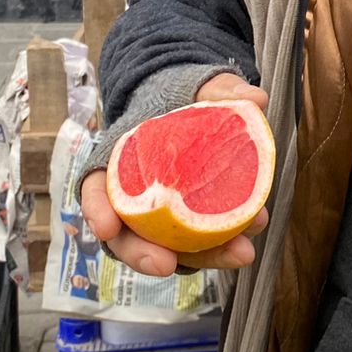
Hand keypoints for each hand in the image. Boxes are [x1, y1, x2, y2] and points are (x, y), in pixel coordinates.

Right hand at [79, 74, 271, 276]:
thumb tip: (256, 99)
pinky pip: (197, 246)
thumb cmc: (185, 99)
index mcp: (120, 158)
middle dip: (141, 255)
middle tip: (165, 264)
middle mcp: (133, 195)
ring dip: (201, 258)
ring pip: (166, 248)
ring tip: (236, 253)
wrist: (196, 110)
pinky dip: (220, 248)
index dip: (97, 209)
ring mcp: (159, 216)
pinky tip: (247, 241)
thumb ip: (223, 90)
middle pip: (125, 234)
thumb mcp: (201, 86)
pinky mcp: (186, 227)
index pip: (95, 187)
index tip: (106, 228)